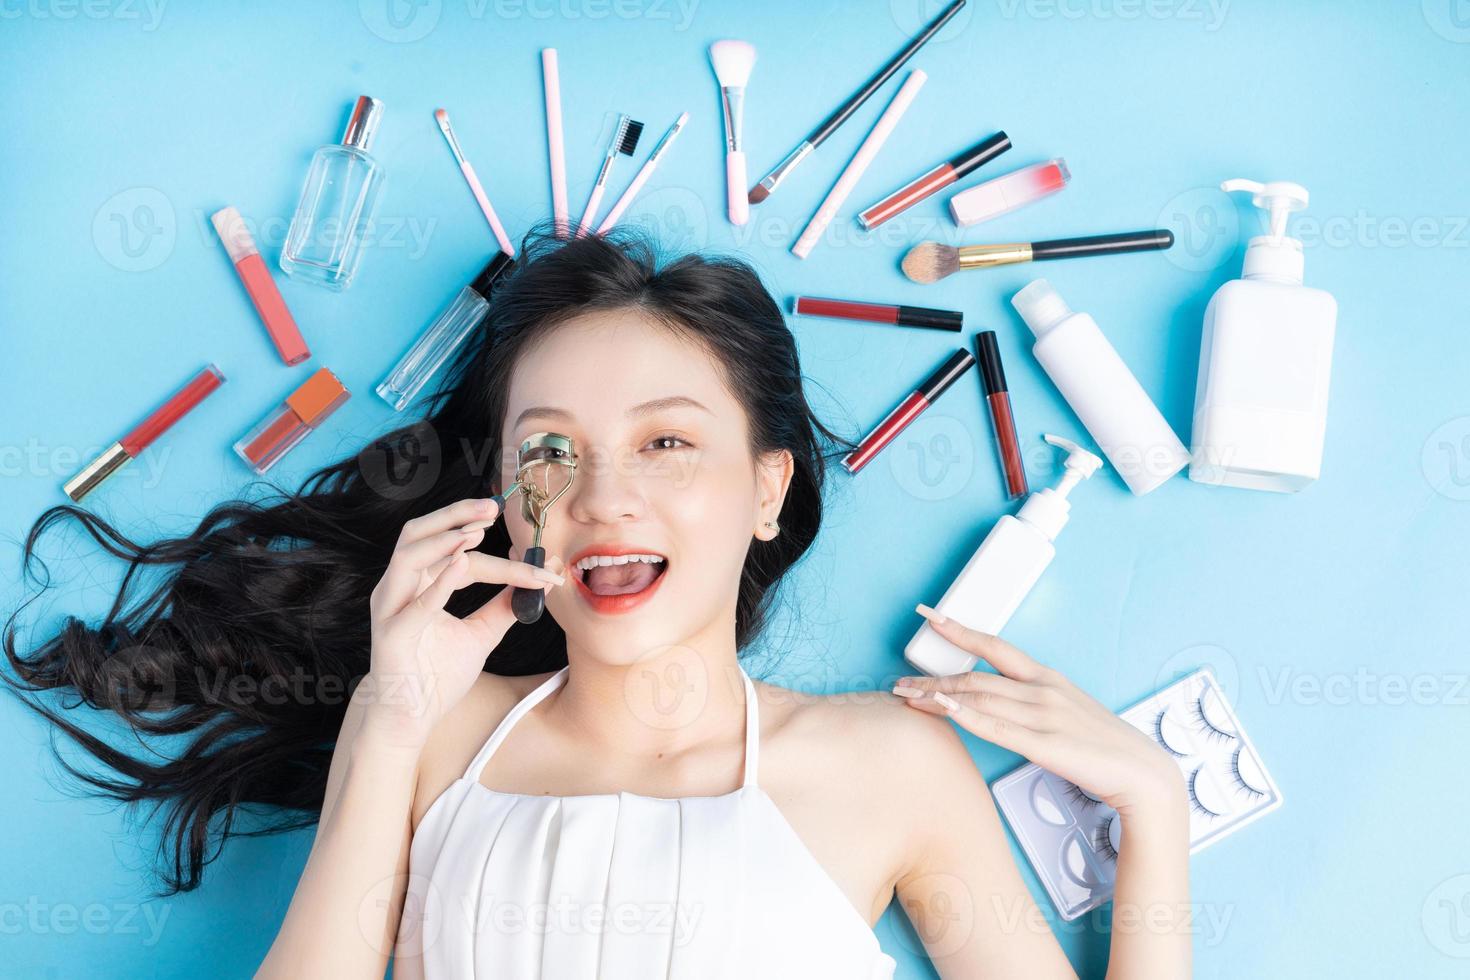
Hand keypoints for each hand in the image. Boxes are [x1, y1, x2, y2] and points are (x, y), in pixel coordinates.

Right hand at [359, 497, 566, 750]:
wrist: (411, 718)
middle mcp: (400, 588)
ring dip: (443, 539)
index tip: (531, 549)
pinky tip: (460, 564)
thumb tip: (537, 583)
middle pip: (418, 534)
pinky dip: (439, 582)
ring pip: (408, 556)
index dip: (495, 550)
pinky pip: (414, 604)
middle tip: (491, 507)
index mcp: (419, 584)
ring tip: (475, 532)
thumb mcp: (480, 634)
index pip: (458, 555)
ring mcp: (391, 609)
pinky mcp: (391, 635)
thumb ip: (503, 607)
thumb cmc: (436, 675)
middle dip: (454, 515)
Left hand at [893, 605, 1183, 816]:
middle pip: (975, 675)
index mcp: (1048, 678)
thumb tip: (1003, 705)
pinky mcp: (1044, 743)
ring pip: (978, 696)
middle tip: (898, 682)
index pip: (995, 646)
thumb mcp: (1068, 713)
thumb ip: (1035, 705)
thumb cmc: (1105, 747)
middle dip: (932, 677)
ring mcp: (1043, 715)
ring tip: (905, 697)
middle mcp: (1042, 689)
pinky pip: (995, 725)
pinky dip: (965, 714)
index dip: (960, 630)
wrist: (1143, 774)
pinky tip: (942, 708)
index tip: (930, 617)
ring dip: (937, 695)